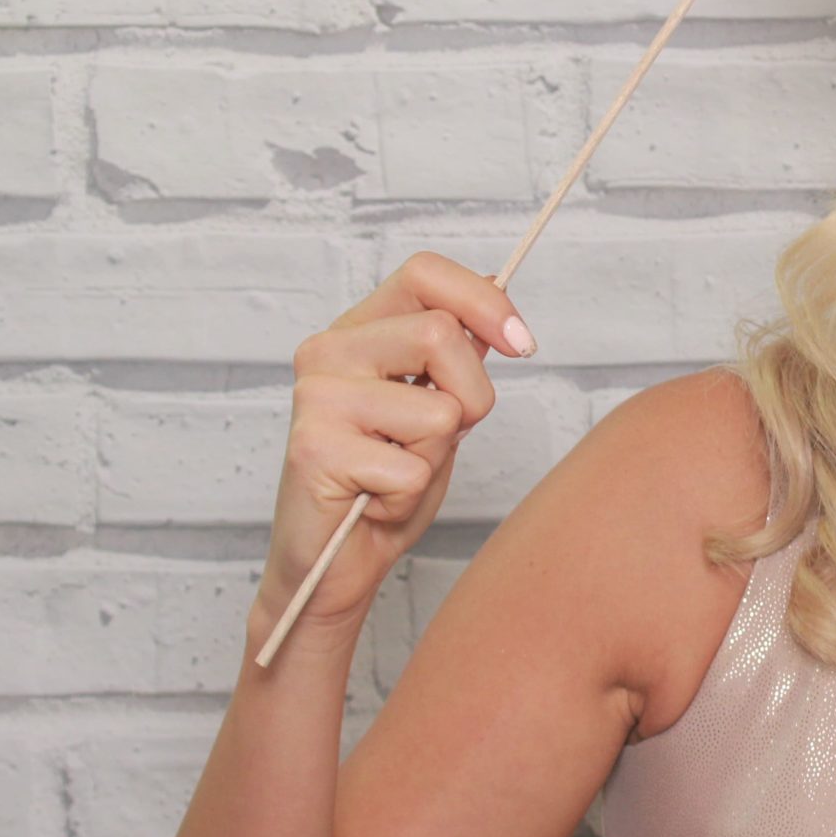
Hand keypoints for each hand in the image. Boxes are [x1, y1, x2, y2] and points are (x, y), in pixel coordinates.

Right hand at [253, 252, 533, 645]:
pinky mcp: (314, 450)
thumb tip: (496, 296)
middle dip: (472, 397)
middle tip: (442, 437)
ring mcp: (317, 399)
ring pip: (438, 408)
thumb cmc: (386, 484)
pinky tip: (375, 501)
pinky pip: (412, 469)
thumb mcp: (436, 408)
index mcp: (357, 331)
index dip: (483, 301)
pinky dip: (409, 497)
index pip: (424, 273)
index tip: (521, 342)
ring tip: (396, 472)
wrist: (336, 563)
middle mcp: (328, 351)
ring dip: (437, 455)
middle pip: (442, 334)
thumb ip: (455, 357)